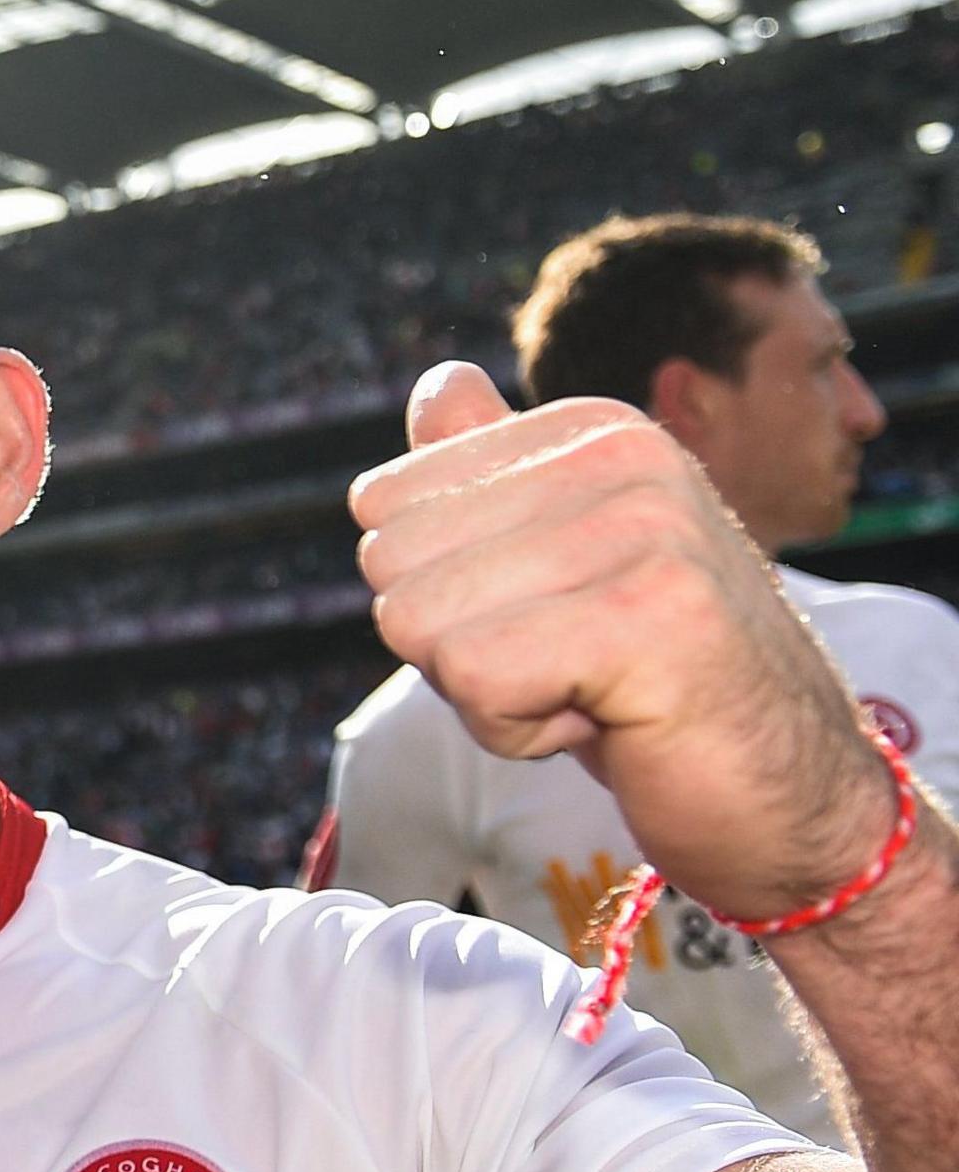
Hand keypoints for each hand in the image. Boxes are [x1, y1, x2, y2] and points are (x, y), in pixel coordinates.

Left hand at [354, 365, 889, 919]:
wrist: (787, 791)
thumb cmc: (651, 682)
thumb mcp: (555, 565)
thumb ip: (490, 473)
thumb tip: (438, 379)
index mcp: (595, 430)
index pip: (383, 504)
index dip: (441, 593)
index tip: (549, 617)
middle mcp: (624, 456)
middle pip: (392, 565)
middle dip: (454, 645)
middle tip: (571, 666)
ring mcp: (645, 530)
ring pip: (420, 624)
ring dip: (487, 693)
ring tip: (594, 691)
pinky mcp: (649, 617)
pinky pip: (475, 680)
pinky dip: (515, 731)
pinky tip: (607, 721)